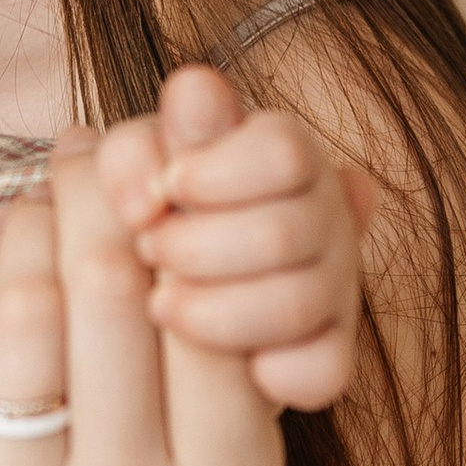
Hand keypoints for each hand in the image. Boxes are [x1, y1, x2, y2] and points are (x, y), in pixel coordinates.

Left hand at [0, 77, 362, 465]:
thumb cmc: (129, 454)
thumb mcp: (207, 386)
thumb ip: (234, 251)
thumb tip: (206, 88)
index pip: (215, 306)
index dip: (181, 213)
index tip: (163, 170)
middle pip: (114, 286)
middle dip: (97, 192)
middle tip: (89, 151)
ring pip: (26, 300)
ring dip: (30, 221)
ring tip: (41, 202)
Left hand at [100, 62, 374, 410]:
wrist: (148, 300)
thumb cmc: (140, 221)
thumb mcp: (134, 173)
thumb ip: (155, 136)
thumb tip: (191, 93)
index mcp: (284, 155)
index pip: (282, 151)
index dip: (215, 174)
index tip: (161, 192)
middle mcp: (325, 216)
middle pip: (286, 230)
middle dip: (200, 245)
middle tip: (148, 252)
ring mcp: (332, 288)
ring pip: (301, 301)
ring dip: (219, 308)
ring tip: (160, 307)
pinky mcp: (325, 358)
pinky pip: (322, 370)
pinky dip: (279, 371)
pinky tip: (234, 368)